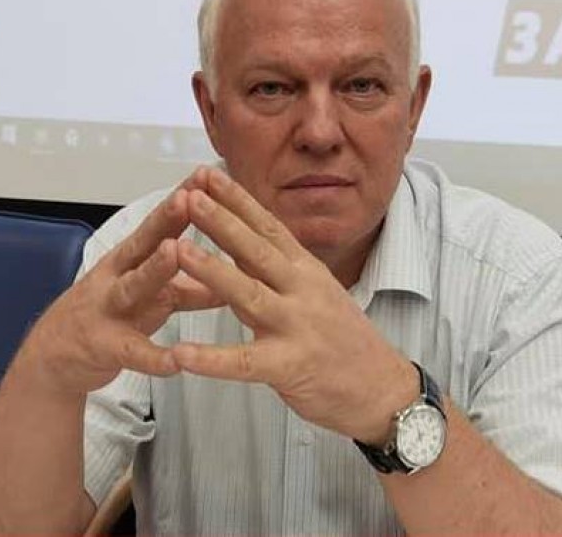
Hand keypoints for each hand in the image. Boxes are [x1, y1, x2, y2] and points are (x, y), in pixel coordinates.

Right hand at [17, 185, 222, 396]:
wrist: (54, 357)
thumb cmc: (110, 316)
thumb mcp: (151, 297)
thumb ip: (191, 288)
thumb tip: (234, 275)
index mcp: (131, 261)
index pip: (160, 225)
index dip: (182, 200)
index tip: (206, 176)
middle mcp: (117, 277)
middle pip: (143, 244)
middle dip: (166, 220)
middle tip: (189, 198)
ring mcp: (108, 310)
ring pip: (133, 286)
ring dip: (154, 269)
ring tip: (176, 251)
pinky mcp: (104, 347)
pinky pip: (133, 351)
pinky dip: (155, 357)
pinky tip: (177, 361)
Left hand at [171, 168, 417, 443]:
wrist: (383, 389)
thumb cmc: (344, 341)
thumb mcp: (315, 294)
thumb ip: (275, 274)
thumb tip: (236, 250)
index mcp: (306, 270)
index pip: (268, 226)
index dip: (237, 199)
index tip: (208, 174)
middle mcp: (303, 290)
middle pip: (256, 250)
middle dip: (221, 220)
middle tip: (188, 195)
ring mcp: (298, 327)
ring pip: (249, 295)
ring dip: (213, 271)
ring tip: (178, 251)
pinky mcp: (290, 366)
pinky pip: (244, 362)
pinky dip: (211, 359)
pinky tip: (181, 353)